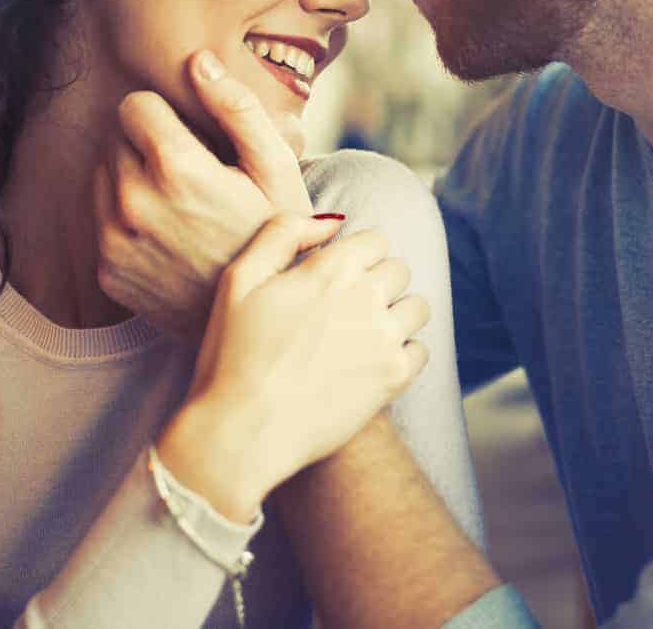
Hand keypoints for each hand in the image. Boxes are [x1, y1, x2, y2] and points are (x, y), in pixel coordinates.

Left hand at [94, 50, 312, 340]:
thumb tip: (197, 60)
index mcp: (175, 167)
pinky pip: (100, 221)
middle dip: (147, 147)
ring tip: (180, 206)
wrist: (264, 318)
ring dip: (132, 180)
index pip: (134, 104)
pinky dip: (125, 221)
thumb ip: (236, 108)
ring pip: (103, 177)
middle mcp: (133, 202)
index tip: (193, 139)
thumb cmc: (276, 235)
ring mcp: (114, 241)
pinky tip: (168, 237)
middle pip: (115, 139)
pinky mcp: (107, 271)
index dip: (166, 115)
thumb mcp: (276, 167)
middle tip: (192, 176)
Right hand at [156, 215, 430, 521]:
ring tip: (364, 333)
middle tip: (347, 307)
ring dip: (397, 313)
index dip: (357, 255)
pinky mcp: (393, 378)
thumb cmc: (231, 355)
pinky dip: (404, 353)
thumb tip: (332, 221)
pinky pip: (421, 351)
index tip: (338, 277)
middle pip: (399, 270)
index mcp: (331, 268)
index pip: (376, 240)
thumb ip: (282, 232)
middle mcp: (366, 297)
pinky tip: (373, 362)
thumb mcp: (239, 279)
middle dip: (378, 280)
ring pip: (417, 307)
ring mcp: (384, 338)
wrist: (241, 432)